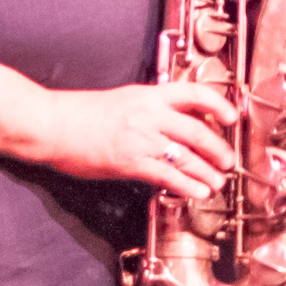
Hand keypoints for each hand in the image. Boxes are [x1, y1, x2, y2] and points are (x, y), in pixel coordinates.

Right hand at [44, 82, 238, 199]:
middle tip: (227, 161)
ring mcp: (141, 138)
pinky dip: (186, 185)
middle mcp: (150, 114)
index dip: (219, 104)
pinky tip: (196, 192)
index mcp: (149, 95)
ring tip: (217, 182)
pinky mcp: (130, 162)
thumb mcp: (124, 100)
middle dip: (218, 148)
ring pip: (186, 155)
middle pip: (197, 130)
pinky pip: (167, 174)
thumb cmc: (81, 113)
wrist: (53, 124)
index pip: (194, 93)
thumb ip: (151, 109)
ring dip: (206, 171)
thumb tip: (176, 121)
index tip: (233, 116)